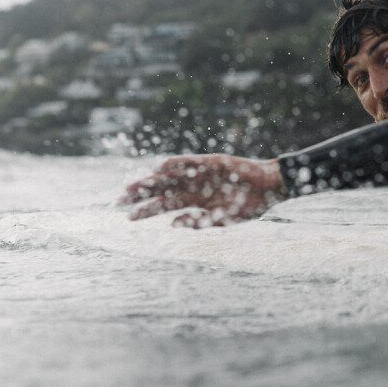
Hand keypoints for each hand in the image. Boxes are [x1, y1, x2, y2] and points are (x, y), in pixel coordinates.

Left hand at [119, 154, 286, 227]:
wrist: (270, 188)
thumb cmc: (250, 207)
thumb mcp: (223, 220)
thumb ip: (198, 222)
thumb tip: (171, 224)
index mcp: (195, 202)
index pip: (164, 206)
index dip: (146, 210)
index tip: (128, 216)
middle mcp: (193, 188)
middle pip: (161, 190)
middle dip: (140, 194)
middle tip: (118, 199)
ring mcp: (200, 174)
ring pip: (169, 176)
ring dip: (151, 180)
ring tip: (131, 186)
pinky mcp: (211, 162)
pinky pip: (189, 162)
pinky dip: (174, 163)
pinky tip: (158, 167)